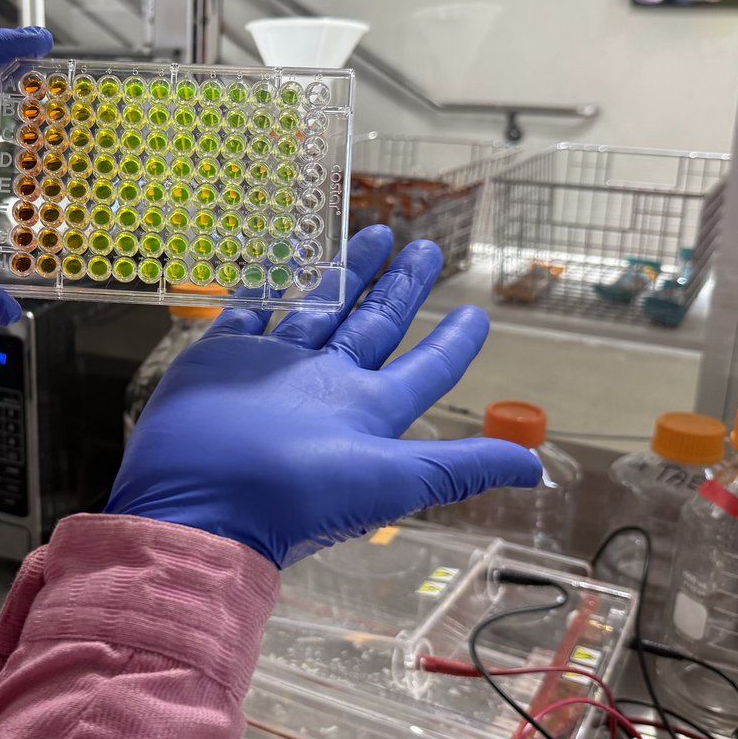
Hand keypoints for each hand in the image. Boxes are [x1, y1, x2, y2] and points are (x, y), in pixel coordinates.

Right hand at [106, 226, 542, 566]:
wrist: (199, 505)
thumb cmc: (296, 496)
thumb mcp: (391, 480)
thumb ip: (459, 467)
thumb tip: (538, 470)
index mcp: (366, 412)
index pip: (424, 369)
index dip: (454, 342)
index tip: (478, 312)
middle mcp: (324, 387)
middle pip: (374, 326)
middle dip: (403, 288)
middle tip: (428, 248)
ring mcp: (273, 370)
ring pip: (318, 310)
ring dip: (346, 273)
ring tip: (375, 232)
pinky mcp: (223, 358)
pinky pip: (249, 312)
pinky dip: (264, 285)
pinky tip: (280, 256)